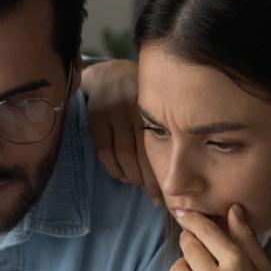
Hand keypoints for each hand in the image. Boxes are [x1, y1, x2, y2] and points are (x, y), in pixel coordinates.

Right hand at [81, 59, 160, 202]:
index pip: (159, 146)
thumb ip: (164, 129)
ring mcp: (113, 110)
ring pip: (123, 154)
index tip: (167, 192)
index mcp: (153, 107)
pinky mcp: (96, 115)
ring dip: (131, 176)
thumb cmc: (139, 97)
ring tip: (138, 185)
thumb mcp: (155, 105)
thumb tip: (174, 169)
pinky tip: (123, 176)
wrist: (108, 73)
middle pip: (140, 153)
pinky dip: (114, 168)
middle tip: (155, 197)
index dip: (161, 173)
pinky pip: (105, 150)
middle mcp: (134, 107)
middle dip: (148, 180)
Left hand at [167, 205, 270, 270]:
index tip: (185, 214)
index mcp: (238, 264)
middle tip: (198, 249)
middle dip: (190, 243)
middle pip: (187, 246)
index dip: (192, 219)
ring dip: (185, 268)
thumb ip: (246, 238)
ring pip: (176, 269)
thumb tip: (232, 209)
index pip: (205, 231)